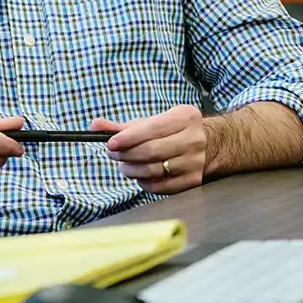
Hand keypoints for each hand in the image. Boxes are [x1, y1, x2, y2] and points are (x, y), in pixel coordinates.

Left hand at [90, 105, 206, 194]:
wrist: (208, 145)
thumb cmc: (171, 132)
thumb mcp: (151, 122)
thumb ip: (122, 126)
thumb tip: (93, 125)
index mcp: (185, 117)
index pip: (152, 128)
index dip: (128, 138)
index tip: (110, 144)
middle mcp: (194, 138)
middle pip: (152, 151)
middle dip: (127, 155)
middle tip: (113, 155)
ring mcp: (195, 161)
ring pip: (155, 170)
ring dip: (132, 170)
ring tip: (124, 166)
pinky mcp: (194, 180)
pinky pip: (161, 186)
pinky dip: (145, 183)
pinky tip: (140, 176)